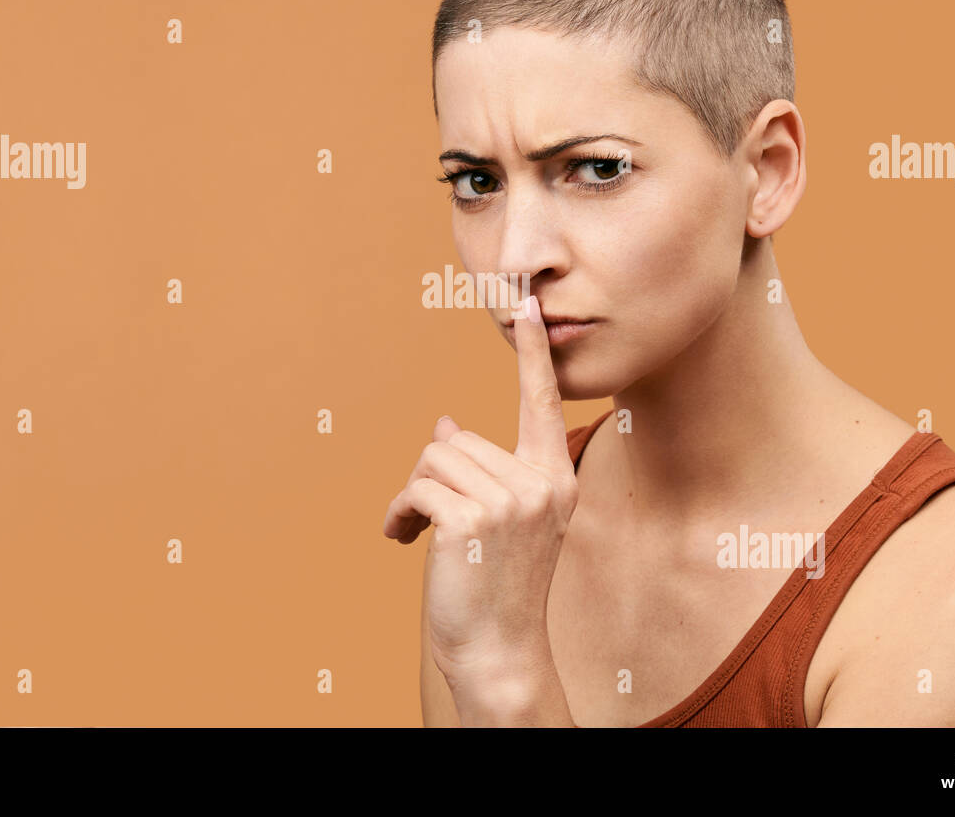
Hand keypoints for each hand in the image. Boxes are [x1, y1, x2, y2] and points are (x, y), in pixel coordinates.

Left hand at [382, 294, 579, 684]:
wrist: (501, 651)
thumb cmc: (497, 585)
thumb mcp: (501, 520)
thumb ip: (484, 470)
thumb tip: (445, 427)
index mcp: (554, 479)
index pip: (541, 403)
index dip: (531, 352)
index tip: (525, 303)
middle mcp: (541, 484)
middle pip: (459, 442)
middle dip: (432, 477)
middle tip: (427, 520)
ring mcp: (510, 502)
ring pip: (434, 460)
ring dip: (413, 496)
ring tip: (416, 533)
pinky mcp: (471, 520)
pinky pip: (417, 487)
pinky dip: (400, 513)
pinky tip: (402, 542)